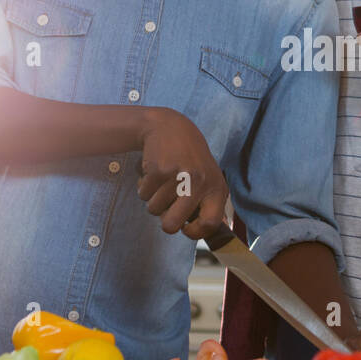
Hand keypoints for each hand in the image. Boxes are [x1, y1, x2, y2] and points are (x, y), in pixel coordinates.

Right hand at [134, 108, 228, 239]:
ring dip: (153, 200)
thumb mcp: (208, 177)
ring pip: (154, 209)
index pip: (210, 224)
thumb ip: (208, 202)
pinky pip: (143, 194)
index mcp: (216, 188)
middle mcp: (200, 183)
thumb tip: (205, 232)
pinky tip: (153, 173)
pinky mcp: (159, 170)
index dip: (195, 233)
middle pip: (172, 224)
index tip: (185, 228)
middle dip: (164, 222)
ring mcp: (179, 177)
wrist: (170, 126)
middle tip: (166, 210)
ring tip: (162, 182)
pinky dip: (143, 187)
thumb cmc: (190, 158)